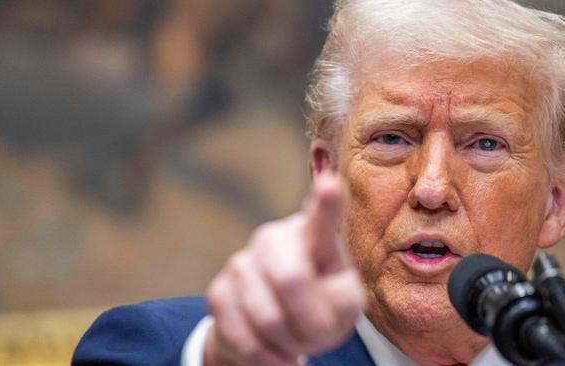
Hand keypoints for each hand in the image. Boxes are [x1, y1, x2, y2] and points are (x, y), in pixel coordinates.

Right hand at [204, 172, 364, 365]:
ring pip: (268, 317)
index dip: (327, 201)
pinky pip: (243, 335)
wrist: (277, 330)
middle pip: (293, 280)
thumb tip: (303, 290)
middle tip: (320, 336)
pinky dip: (266, 357)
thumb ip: (339, 299)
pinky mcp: (219, 291)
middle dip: (310, 320)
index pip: (322, 217)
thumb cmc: (323, 308)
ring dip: (289, 344)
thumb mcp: (345, 307)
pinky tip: (277, 354)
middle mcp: (275, 240)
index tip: (331, 182)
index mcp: (316, 238)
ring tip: (296, 342)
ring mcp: (243, 262)